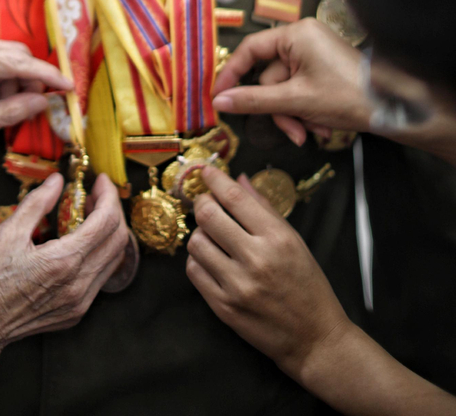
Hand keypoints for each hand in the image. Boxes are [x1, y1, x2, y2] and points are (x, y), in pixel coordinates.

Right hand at [0, 172, 128, 374]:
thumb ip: (37, 203)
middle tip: (95, 195)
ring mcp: (79, 303)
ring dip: (109, 233)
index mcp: (64, 262)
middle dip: (113, 211)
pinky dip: (99, 254)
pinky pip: (100, 278)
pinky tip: (80, 243)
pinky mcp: (75, 313)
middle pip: (118, 240)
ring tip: (88, 215)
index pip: (106, 222)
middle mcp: (79, 285)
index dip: (108, 195)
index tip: (100, 180)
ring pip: (113, 261)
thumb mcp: (7, 233)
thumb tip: (57, 180)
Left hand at [187, 166, 351, 380]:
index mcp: (277, 238)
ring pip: (196, 242)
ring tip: (213, 237)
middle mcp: (256, 259)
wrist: (315, 338)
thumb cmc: (307, 285)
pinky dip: (198, 260)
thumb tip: (238, 179)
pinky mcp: (224, 307)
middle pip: (208, 216)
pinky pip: (194, 271)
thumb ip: (264, 207)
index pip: (234, 198)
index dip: (215, 179)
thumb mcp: (294, 240)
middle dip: (202, 202)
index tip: (206, 171)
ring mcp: (237, 285)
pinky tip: (212, 260)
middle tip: (205, 202)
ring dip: (200, 233)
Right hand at [213, 18, 370, 144]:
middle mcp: (303, 38)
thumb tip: (219, 102)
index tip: (218, 97)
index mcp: (295, 34)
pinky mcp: (322, 69)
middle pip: (269, 77)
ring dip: (294, 114)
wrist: (393, 108)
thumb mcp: (294, 100)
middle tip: (291, 132)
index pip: (250, 50)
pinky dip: (305, 110)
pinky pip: (299, 90)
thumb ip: (253, 100)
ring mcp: (314, 54)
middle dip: (280, 109)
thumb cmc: (345, 95)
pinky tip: (320, 126)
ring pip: (284, 89)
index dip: (231, 75)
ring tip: (311, 132)